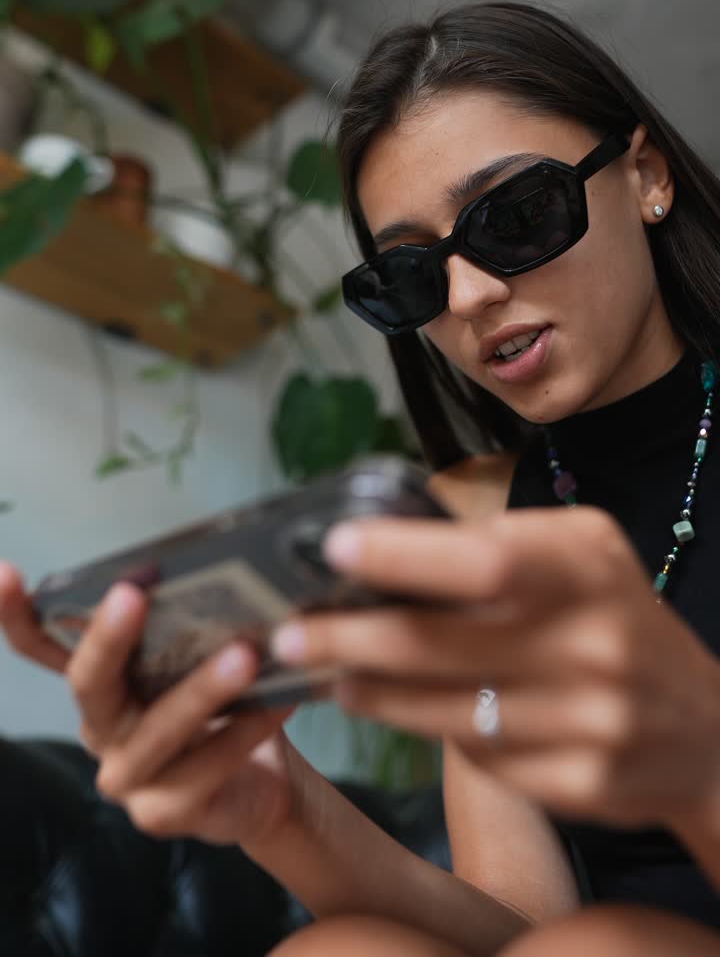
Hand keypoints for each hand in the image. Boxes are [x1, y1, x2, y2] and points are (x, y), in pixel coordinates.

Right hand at [0, 562, 294, 847]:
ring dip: (202, 690)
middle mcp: (100, 729)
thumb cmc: (226, 705)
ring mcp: (126, 777)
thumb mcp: (201, 657)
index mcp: (101, 684)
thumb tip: (214, 565)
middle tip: (133, 594)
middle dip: (108, 637)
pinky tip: (277, 703)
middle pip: (89, 683)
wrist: (262, 783)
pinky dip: (245, 732)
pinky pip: (204, 769)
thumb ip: (190, 623)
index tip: (5, 573)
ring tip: (245, 655)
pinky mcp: (163, 813)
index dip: (16, 614)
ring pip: (158, 730)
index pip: (42, 646)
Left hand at [269, 508, 719, 828]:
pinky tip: (389, 707)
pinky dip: (422, 728)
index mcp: (587, 571)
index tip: (334, 546)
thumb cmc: (615, 618)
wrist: (702, 731)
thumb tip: (392, 541)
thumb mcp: (583, 554)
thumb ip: (504, 540)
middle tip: (285, 633)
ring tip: (325, 670)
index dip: (404, 555)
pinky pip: (477, 756)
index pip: (485, 561)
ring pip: (444, 710)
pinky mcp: (578, 785)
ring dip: (370, 690)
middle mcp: (592, 647)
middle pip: (441, 647)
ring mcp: (588, 723)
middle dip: (348, 639)